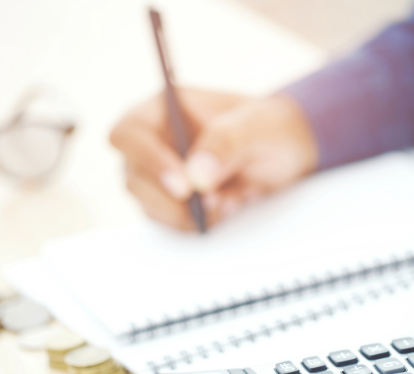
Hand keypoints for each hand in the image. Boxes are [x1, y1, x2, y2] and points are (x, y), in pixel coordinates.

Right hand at [110, 88, 317, 229]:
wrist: (284, 152)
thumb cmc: (268, 127)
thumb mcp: (256, 126)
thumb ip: (225, 142)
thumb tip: (195, 176)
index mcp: (166, 110)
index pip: (129, 134)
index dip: (148, 161)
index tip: (183, 185)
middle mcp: (156, 143)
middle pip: (134, 178)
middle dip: (172, 199)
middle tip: (213, 201)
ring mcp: (162, 175)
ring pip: (149, 205)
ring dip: (186, 214)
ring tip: (227, 202)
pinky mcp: (174, 201)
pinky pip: (170, 221)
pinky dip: (196, 223)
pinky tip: (225, 209)